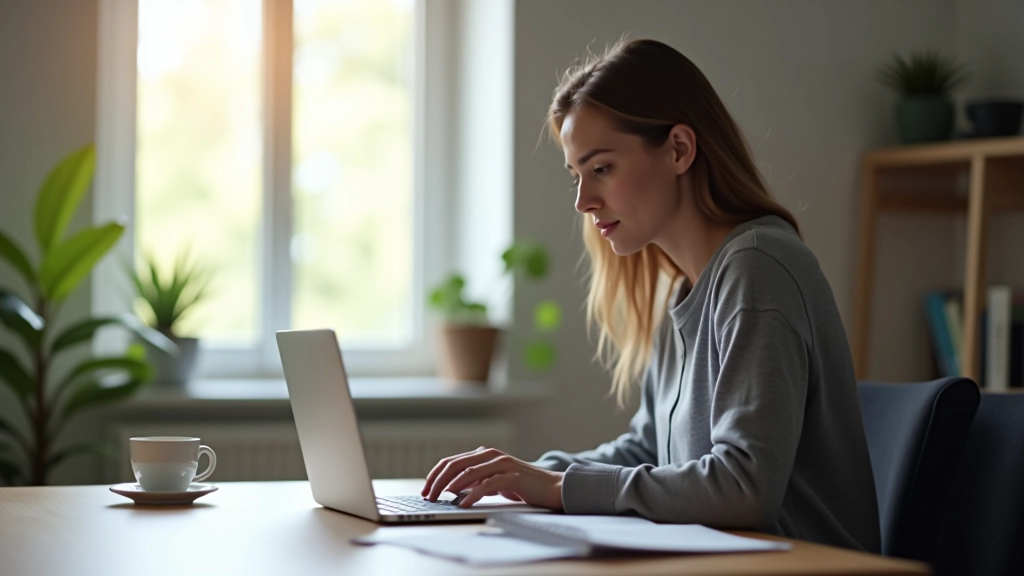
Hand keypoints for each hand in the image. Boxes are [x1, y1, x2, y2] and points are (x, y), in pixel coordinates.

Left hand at [420, 446, 563, 509]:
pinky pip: (487, 484)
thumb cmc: (522, 486)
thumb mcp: (494, 481)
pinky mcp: (512, 476)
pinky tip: (464, 504)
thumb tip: (451, 489)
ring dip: (450, 487)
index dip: (435, 474)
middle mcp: (492, 455)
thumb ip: (476, 480)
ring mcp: (502, 464)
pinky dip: (472, 495)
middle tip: (428, 495)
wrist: (551, 487)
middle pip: (456, 464)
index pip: (452, 461)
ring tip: (441, 499)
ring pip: (468, 473)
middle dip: (437, 481)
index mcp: (485, 454)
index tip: (425, 488)